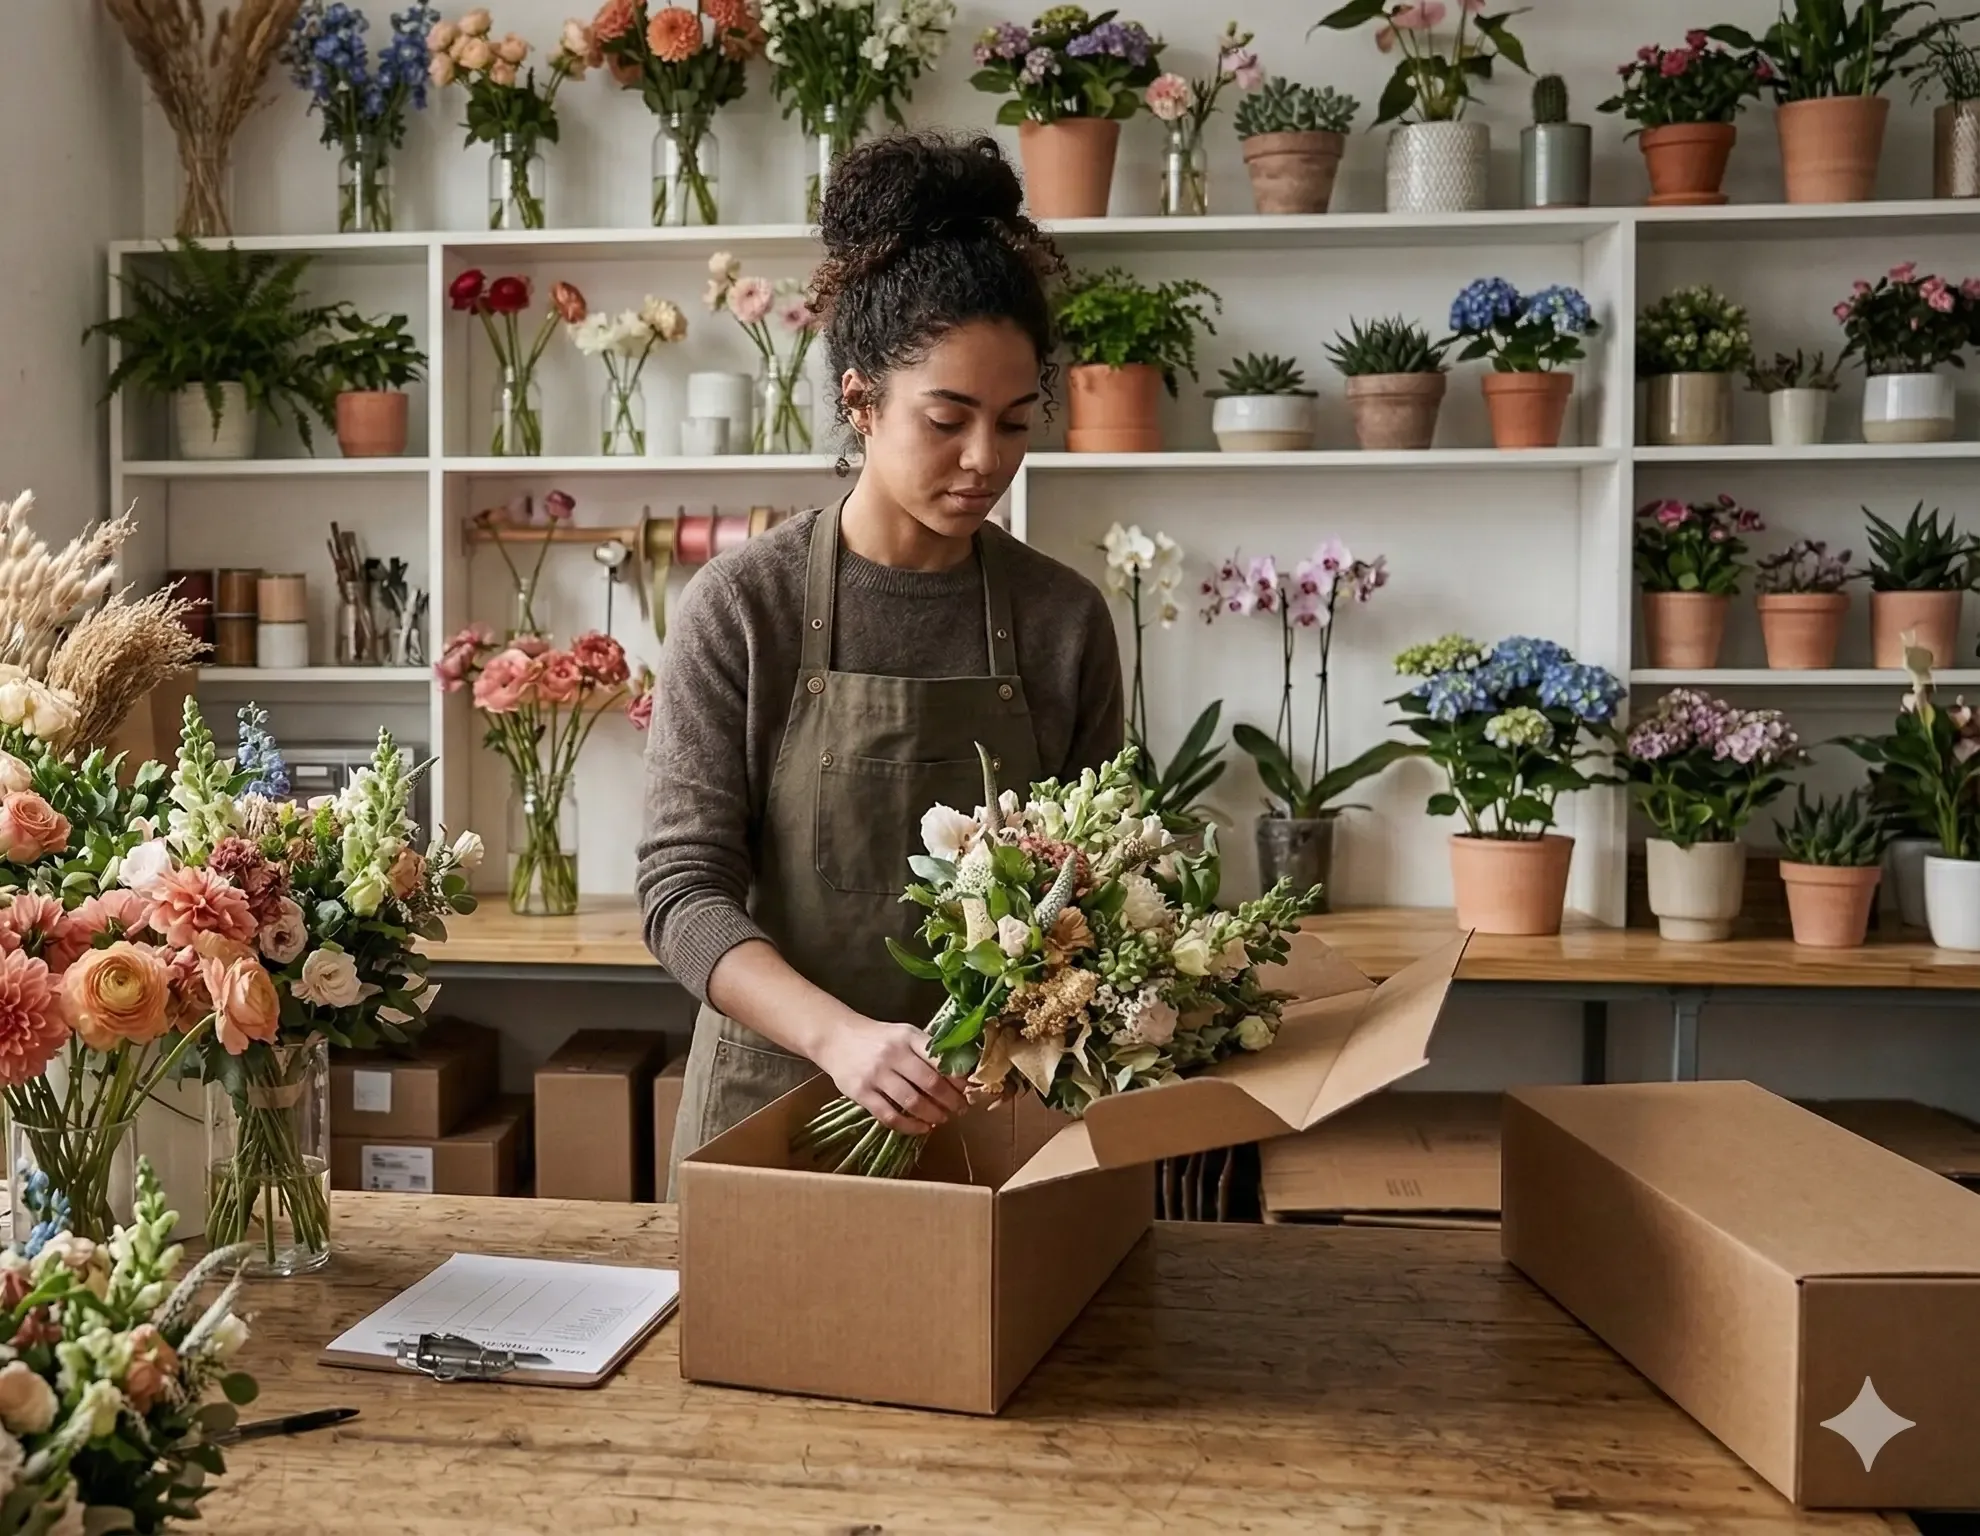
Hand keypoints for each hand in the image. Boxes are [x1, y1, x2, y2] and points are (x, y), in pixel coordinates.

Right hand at [816, 1015, 967, 1135]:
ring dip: (934, 1115)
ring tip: (943, 1119)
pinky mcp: (861, 1093)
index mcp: (908, 1037)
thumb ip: (927, 1051)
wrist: (835, 1037)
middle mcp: (893, 1054)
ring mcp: (876, 1074)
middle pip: (930, 1083)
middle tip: (961, 1109)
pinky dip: (910, 1126)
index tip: (967, 1089)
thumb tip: (958, 1075)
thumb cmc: (877, 1038)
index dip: (958, 1078)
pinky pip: (890, 1116)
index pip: (940, 1060)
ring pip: (912, 1102)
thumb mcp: (904, 1034)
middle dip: (951, 1100)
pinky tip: (922, 1128)